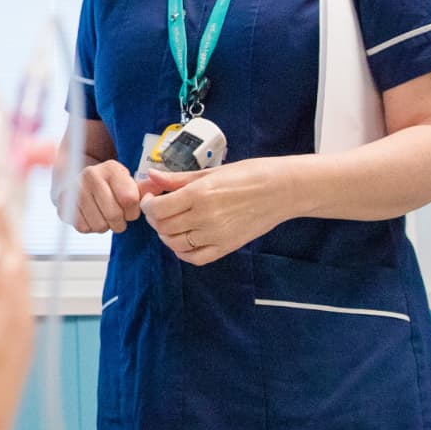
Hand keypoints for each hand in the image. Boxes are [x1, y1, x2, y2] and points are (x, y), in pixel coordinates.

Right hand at [61, 159, 143, 233]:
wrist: (79, 182)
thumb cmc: (110, 186)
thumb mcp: (129, 183)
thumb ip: (146, 188)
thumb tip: (160, 186)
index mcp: (111, 168)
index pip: (130, 200)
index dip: (133, 212)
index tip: (130, 210)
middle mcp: (91, 174)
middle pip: (114, 215)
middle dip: (120, 222)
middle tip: (117, 217)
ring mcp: (75, 188)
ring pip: (99, 224)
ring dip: (105, 226)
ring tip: (103, 215)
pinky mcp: (64, 202)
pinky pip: (84, 227)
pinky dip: (90, 227)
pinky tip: (91, 216)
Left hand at [138, 158, 294, 264]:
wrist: (283, 190)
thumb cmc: (249, 175)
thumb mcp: (211, 172)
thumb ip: (177, 178)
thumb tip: (151, 176)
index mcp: (199, 195)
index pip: (157, 209)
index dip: (147, 204)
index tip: (151, 198)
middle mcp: (205, 218)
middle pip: (163, 227)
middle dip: (154, 218)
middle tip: (159, 208)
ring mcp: (216, 235)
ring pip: (174, 244)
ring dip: (166, 234)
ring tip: (172, 221)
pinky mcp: (226, 247)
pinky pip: (195, 258)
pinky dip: (183, 251)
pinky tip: (184, 239)